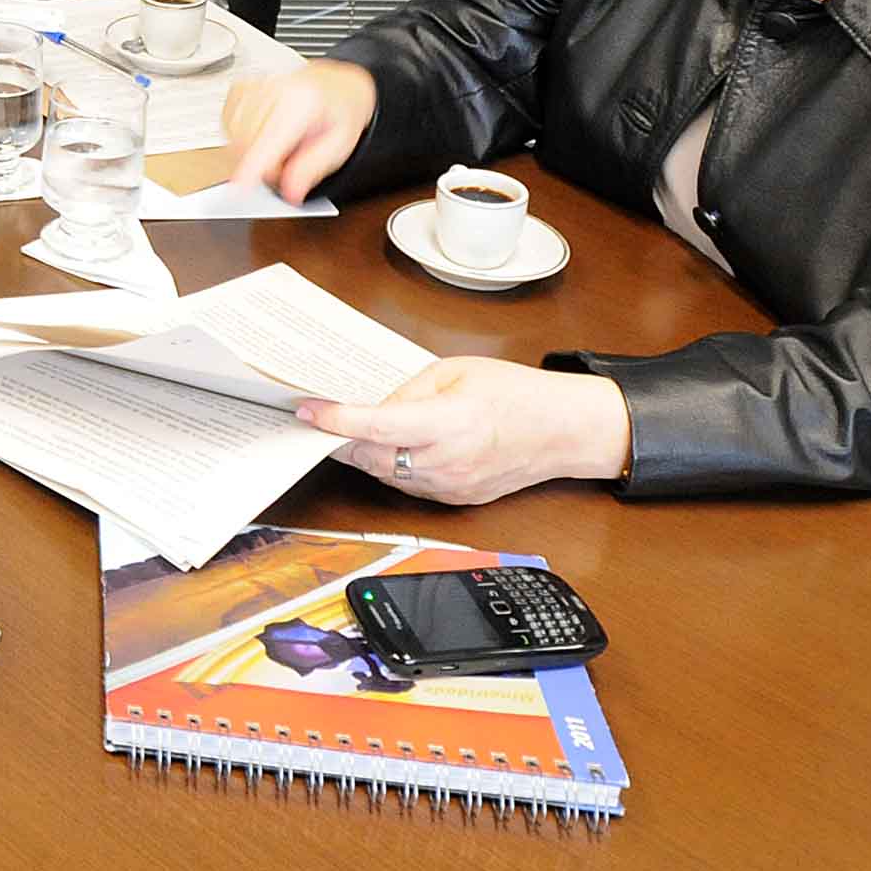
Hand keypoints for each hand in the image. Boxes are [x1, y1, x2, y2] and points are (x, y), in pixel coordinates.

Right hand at [219, 58, 378, 202]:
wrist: (334, 86)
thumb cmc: (338, 113)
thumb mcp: (339, 146)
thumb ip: (312, 170)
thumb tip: (291, 192)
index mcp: (304, 102)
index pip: (271, 139)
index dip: (253, 164)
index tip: (239, 183)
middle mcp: (275, 89)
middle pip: (249, 143)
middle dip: (263, 164)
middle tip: (288, 163)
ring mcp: (255, 86)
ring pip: (234, 137)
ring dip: (250, 151)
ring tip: (278, 143)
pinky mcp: (239, 89)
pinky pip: (227, 124)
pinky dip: (239, 136)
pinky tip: (261, 132)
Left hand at [297, 358, 630, 506]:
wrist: (563, 431)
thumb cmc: (517, 394)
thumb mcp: (458, 371)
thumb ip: (410, 390)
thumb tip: (372, 406)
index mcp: (449, 423)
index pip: (377, 427)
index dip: (336, 420)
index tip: (308, 411)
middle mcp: (447, 462)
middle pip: (371, 457)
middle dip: (339, 439)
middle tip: (314, 420)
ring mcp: (450, 486)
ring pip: (384, 475)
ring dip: (360, 455)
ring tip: (341, 432)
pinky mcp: (454, 499)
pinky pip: (406, 485)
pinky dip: (387, 466)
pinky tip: (380, 447)